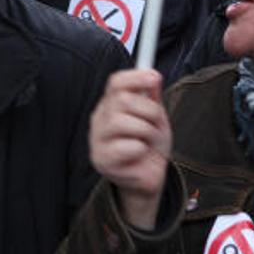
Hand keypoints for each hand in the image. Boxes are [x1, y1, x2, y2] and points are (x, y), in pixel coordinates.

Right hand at [89, 69, 171, 229]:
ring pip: (123, 122)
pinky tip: (139, 155)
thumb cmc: (149, 146)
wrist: (149, 177)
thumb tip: (152, 76)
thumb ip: (152, 97)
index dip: (135, 77)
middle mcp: (99, 119)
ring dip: (146, 132)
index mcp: (110, 105)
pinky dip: (141, 150)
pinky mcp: (101, 159)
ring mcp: (97, 139)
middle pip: (122, 100)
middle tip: (156, 124)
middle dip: (149, 111)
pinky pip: (128, 146)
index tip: (156, 78)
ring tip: (149, 142)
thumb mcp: (155, 118)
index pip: (116, 83)